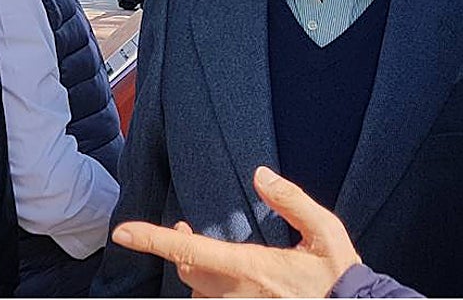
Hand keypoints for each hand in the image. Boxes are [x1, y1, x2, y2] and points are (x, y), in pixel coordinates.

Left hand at [112, 166, 360, 297]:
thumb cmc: (340, 277)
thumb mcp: (325, 230)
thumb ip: (292, 200)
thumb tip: (260, 174)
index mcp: (252, 267)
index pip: (189, 251)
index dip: (151, 240)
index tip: (122, 232)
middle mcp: (237, 294)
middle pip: (188, 271)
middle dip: (181, 250)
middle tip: (184, 232)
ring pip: (199, 292)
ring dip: (199, 274)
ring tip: (211, 258)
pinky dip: (213, 290)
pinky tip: (230, 281)